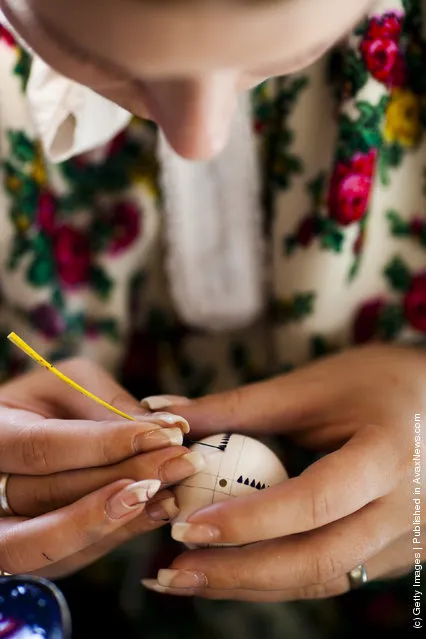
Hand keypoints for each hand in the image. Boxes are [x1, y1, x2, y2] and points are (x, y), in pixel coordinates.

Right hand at [0, 358, 204, 577]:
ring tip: (172, 493)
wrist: (20, 436)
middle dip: (123, 479)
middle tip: (180, 462)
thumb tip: (168, 429)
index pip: (43, 448)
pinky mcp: (29, 552)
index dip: (104, 445)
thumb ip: (109, 403)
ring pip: (53, 543)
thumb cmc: (47, 403)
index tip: (164, 436)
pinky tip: (157, 510)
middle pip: (50, 497)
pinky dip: (116, 535)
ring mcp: (2, 528)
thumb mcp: (69, 384)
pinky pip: (70, 558)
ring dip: (121, 520)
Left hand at [141, 345, 424, 600]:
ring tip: (190, 578)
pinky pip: (333, 575)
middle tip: (173, 572)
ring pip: (322, 579)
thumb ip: (239, 405)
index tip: (186, 528)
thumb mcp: (312, 387)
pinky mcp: (396, 553)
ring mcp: (406, 540)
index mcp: (387, 454)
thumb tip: (164, 413)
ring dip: (252, 584)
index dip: (248, 520)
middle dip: (239, 573)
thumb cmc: (375, 381)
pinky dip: (280, 578)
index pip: (315, 501)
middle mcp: (405, 509)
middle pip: (318, 560)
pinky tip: (235, 570)